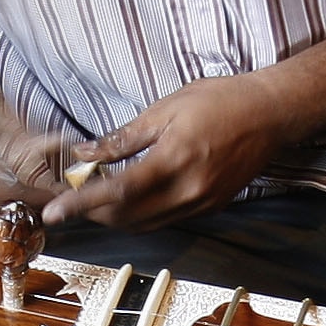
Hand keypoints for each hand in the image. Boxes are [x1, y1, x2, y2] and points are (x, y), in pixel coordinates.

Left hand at [48, 74, 290, 229]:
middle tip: (70, 198)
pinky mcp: (209, 207)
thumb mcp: (165, 109)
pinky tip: (128, 198)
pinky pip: (165, 220)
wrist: (271, 113)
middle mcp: (188, 191)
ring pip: (145, 224)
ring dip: (115, 217)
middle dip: (93, 212)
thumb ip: (123, 138)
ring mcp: (200, 203)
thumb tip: (84, 153)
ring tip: (94, 198)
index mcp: (174, 161)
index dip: (81, 204)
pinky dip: (140, 214)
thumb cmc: (220, 101)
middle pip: (127, 217)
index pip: (116, 193)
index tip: (54, 213)